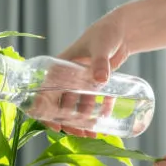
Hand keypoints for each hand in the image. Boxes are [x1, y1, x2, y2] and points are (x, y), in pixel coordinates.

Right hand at [41, 10, 129, 135]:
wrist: (121, 31)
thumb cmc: (105, 34)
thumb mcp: (100, 47)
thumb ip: (99, 62)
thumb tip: (100, 80)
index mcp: (58, 67)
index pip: (44, 92)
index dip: (45, 111)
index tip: (55, 125)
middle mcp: (66, 77)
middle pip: (60, 105)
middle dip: (68, 121)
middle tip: (80, 133)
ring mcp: (79, 83)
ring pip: (76, 107)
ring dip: (82, 121)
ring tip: (93, 133)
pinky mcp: (92, 86)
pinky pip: (91, 103)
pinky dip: (97, 112)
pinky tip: (105, 119)